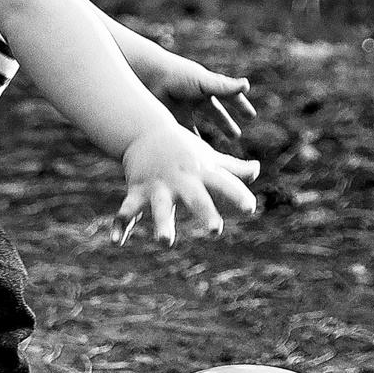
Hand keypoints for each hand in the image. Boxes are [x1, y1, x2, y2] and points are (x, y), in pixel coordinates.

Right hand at [114, 123, 258, 244]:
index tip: (250, 209)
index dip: (237, 196)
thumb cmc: (182, 147)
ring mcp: (158, 186)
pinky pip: (128, 210)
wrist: (144, 130)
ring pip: (160, 207)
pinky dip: (120, 226)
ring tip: (165, 242)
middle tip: (215, 231)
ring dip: (162, 224)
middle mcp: (181, 180)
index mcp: (201, 173)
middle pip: (195, 198)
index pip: (224, 184)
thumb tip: (257, 170)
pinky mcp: (137, 190)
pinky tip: (117, 242)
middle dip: (204, 212)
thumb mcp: (208, 156)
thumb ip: (232, 168)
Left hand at [145, 53, 256, 139]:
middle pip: (214, 114)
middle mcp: (195, 98)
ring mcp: (182, 109)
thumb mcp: (204, 82)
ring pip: (197, 127)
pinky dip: (187, 144)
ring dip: (205, 138)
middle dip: (225, 124)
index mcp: (206, 87)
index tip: (251, 116)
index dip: (240, 106)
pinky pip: (181, 134)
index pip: (228, 96)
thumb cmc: (178, 75)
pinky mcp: (169, 118)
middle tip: (236, 136)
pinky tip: (192, 155)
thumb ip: (224, 87)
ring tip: (213, 150)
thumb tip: (247, 84)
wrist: (148, 76)